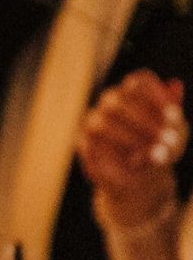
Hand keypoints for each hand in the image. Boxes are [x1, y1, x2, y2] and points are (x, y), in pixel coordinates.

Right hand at [80, 70, 186, 225]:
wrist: (142, 178)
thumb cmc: (159, 149)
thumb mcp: (174, 139)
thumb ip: (173, 127)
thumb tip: (172, 116)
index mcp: (135, 93)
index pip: (139, 81)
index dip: (155, 94)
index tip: (173, 114)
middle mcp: (111, 102)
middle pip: (117, 100)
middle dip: (145, 121)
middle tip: (167, 139)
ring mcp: (94, 121)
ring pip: (102, 122)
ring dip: (132, 138)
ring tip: (155, 154)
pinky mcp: (84, 142)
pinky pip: (92, 144)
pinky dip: (117, 154)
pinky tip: (136, 162)